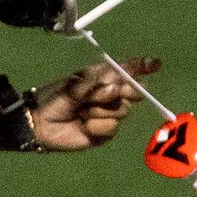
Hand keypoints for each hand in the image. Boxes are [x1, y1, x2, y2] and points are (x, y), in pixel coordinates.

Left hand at [27, 56, 159, 149]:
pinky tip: (84, 125)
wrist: (41, 123)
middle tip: (107, 92)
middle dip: (125, 91)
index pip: (127, 71)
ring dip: (100, 109)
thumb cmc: (55, 98)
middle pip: (133, 91)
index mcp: (103, 79)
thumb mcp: (75, 84)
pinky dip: (97, 125)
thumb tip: (116, 88)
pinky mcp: (105, 132)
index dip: (142, 67)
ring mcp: (109, 114)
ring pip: (122, 110)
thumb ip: (97, 83)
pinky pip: (112, 127)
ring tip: (81, 111)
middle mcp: (110, 95)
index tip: (155, 64)